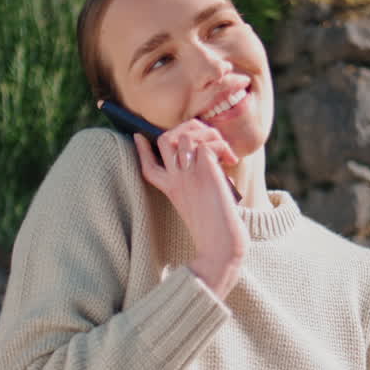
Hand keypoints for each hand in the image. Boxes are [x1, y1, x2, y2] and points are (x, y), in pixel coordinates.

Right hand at [133, 120, 245, 297]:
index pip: (148, 167)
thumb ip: (195, 180)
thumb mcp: (198, 201)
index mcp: (170, 189)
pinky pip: (207, 143)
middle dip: (187, 128)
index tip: (139, 137)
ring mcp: (187, 173)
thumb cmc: (215, 226)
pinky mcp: (204, 170)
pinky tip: (230, 160)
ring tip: (223, 150)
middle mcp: (175, 179)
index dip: (142, 150)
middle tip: (208, 137)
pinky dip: (221, 145)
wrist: (221, 241)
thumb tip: (206, 154)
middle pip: (165, 139)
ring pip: (186, 134)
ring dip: (209, 134)